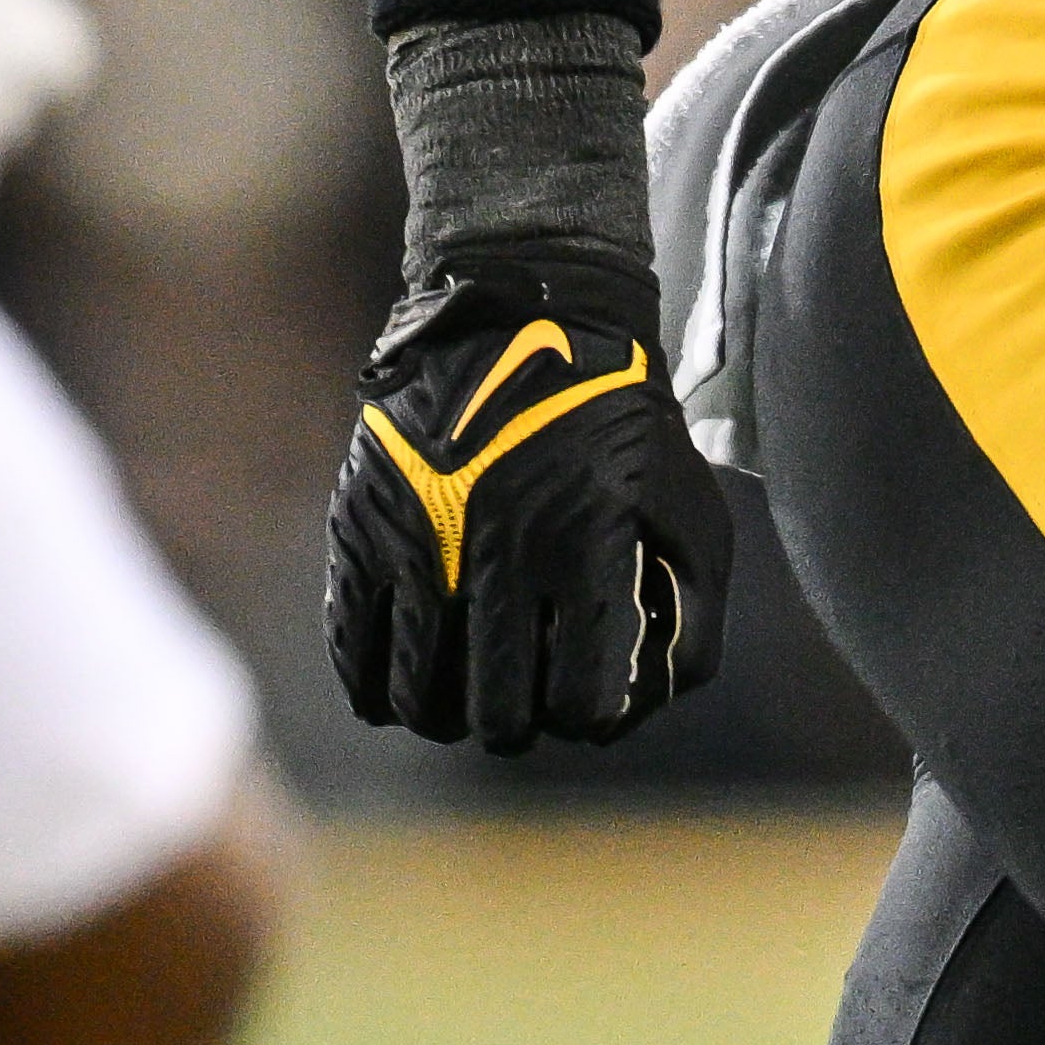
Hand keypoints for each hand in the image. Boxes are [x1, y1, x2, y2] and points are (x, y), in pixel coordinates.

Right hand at [325, 253, 727, 752]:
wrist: (525, 319)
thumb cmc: (621, 425)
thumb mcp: (691, 507)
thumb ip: (692, 615)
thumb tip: (653, 703)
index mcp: (588, 551)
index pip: (584, 704)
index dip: (592, 720)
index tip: (589, 702)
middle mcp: (499, 556)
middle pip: (498, 718)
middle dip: (520, 726)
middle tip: (525, 704)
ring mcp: (420, 546)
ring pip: (420, 702)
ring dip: (449, 716)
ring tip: (466, 694)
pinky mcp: (361, 531)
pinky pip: (353, 656)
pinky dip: (379, 688)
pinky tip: (407, 676)